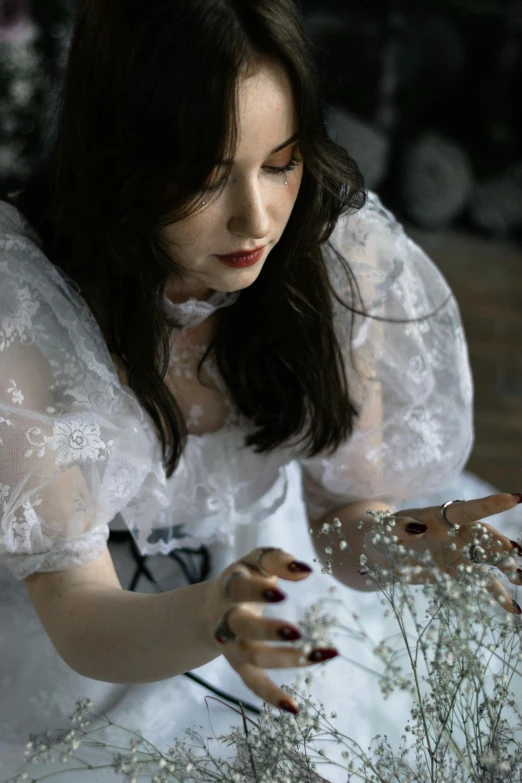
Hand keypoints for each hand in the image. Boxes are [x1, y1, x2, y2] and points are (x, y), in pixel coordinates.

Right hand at [203, 547, 338, 713]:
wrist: (209, 610)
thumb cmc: (243, 579)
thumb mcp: (254, 562)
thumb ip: (276, 560)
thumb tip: (305, 571)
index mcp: (229, 588)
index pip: (240, 588)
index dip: (258, 591)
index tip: (283, 591)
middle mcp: (225, 619)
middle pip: (241, 627)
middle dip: (266, 630)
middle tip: (296, 631)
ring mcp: (232, 646)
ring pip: (252, 656)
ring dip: (284, 659)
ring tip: (319, 654)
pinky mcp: (239, 666)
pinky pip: (253, 683)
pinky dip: (271, 696)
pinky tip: (294, 707)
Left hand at [376, 493, 521, 613]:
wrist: (382, 552)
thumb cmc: (383, 532)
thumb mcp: (385, 527)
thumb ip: (399, 526)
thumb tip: (417, 529)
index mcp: (442, 517)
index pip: (470, 510)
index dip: (491, 505)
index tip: (515, 498)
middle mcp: (457, 533)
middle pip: (485, 538)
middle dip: (502, 546)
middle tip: (517, 555)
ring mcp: (460, 553)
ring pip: (489, 561)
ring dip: (508, 569)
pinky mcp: (457, 573)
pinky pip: (481, 583)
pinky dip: (498, 595)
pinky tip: (514, 609)